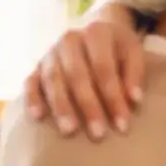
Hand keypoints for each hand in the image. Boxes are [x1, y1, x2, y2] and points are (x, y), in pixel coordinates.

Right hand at [23, 4, 144, 138]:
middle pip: (77, 74)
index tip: (122, 124)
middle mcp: (70, 40)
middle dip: (88, 106)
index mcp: (96, 33)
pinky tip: (38, 116)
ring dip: (61, 106)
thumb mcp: (133, 52)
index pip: (104, 68)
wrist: (95, 34)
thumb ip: (135, 74)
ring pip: (53, 80)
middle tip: (98, 133)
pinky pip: (30, 82)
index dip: (113, 97)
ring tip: (70, 131)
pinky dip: (33, 98)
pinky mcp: (37, 66)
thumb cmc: (118, 49)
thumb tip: (134, 99)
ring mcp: (51, 53)